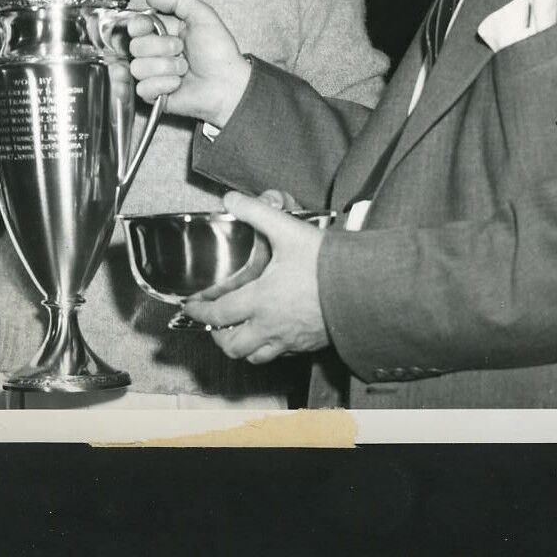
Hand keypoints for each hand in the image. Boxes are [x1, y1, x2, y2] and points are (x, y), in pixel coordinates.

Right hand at [127, 0, 251, 127]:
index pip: (136, 25)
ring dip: (165, 67)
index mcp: (165, 31)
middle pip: (135, 46)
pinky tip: (177, 84)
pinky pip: (143, 88)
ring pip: (138, 67)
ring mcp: (154, 73)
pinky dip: (163, 85)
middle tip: (181, 49)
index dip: (140, 26)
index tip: (151, 27)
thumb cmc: (220, 53)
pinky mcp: (154, 93)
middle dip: (161, 47)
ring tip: (184, 69)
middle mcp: (156, 51)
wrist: (227, 84)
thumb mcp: (203, 16)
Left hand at [182, 190, 330, 363]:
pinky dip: (268, 348)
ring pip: (255, 357)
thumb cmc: (328, 263)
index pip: (218, 314)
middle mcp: (271, 326)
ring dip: (242, 346)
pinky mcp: (308, 345)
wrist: (366, 287)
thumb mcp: (288, 230)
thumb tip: (231, 199)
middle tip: (215, 322)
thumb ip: (257, 212)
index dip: (199, 311)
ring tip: (240, 331)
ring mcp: (290, 340)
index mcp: (260, 301)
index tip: (191, 306)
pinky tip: (272, 332)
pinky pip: (280, 355)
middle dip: (218, 336)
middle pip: (232, 346)